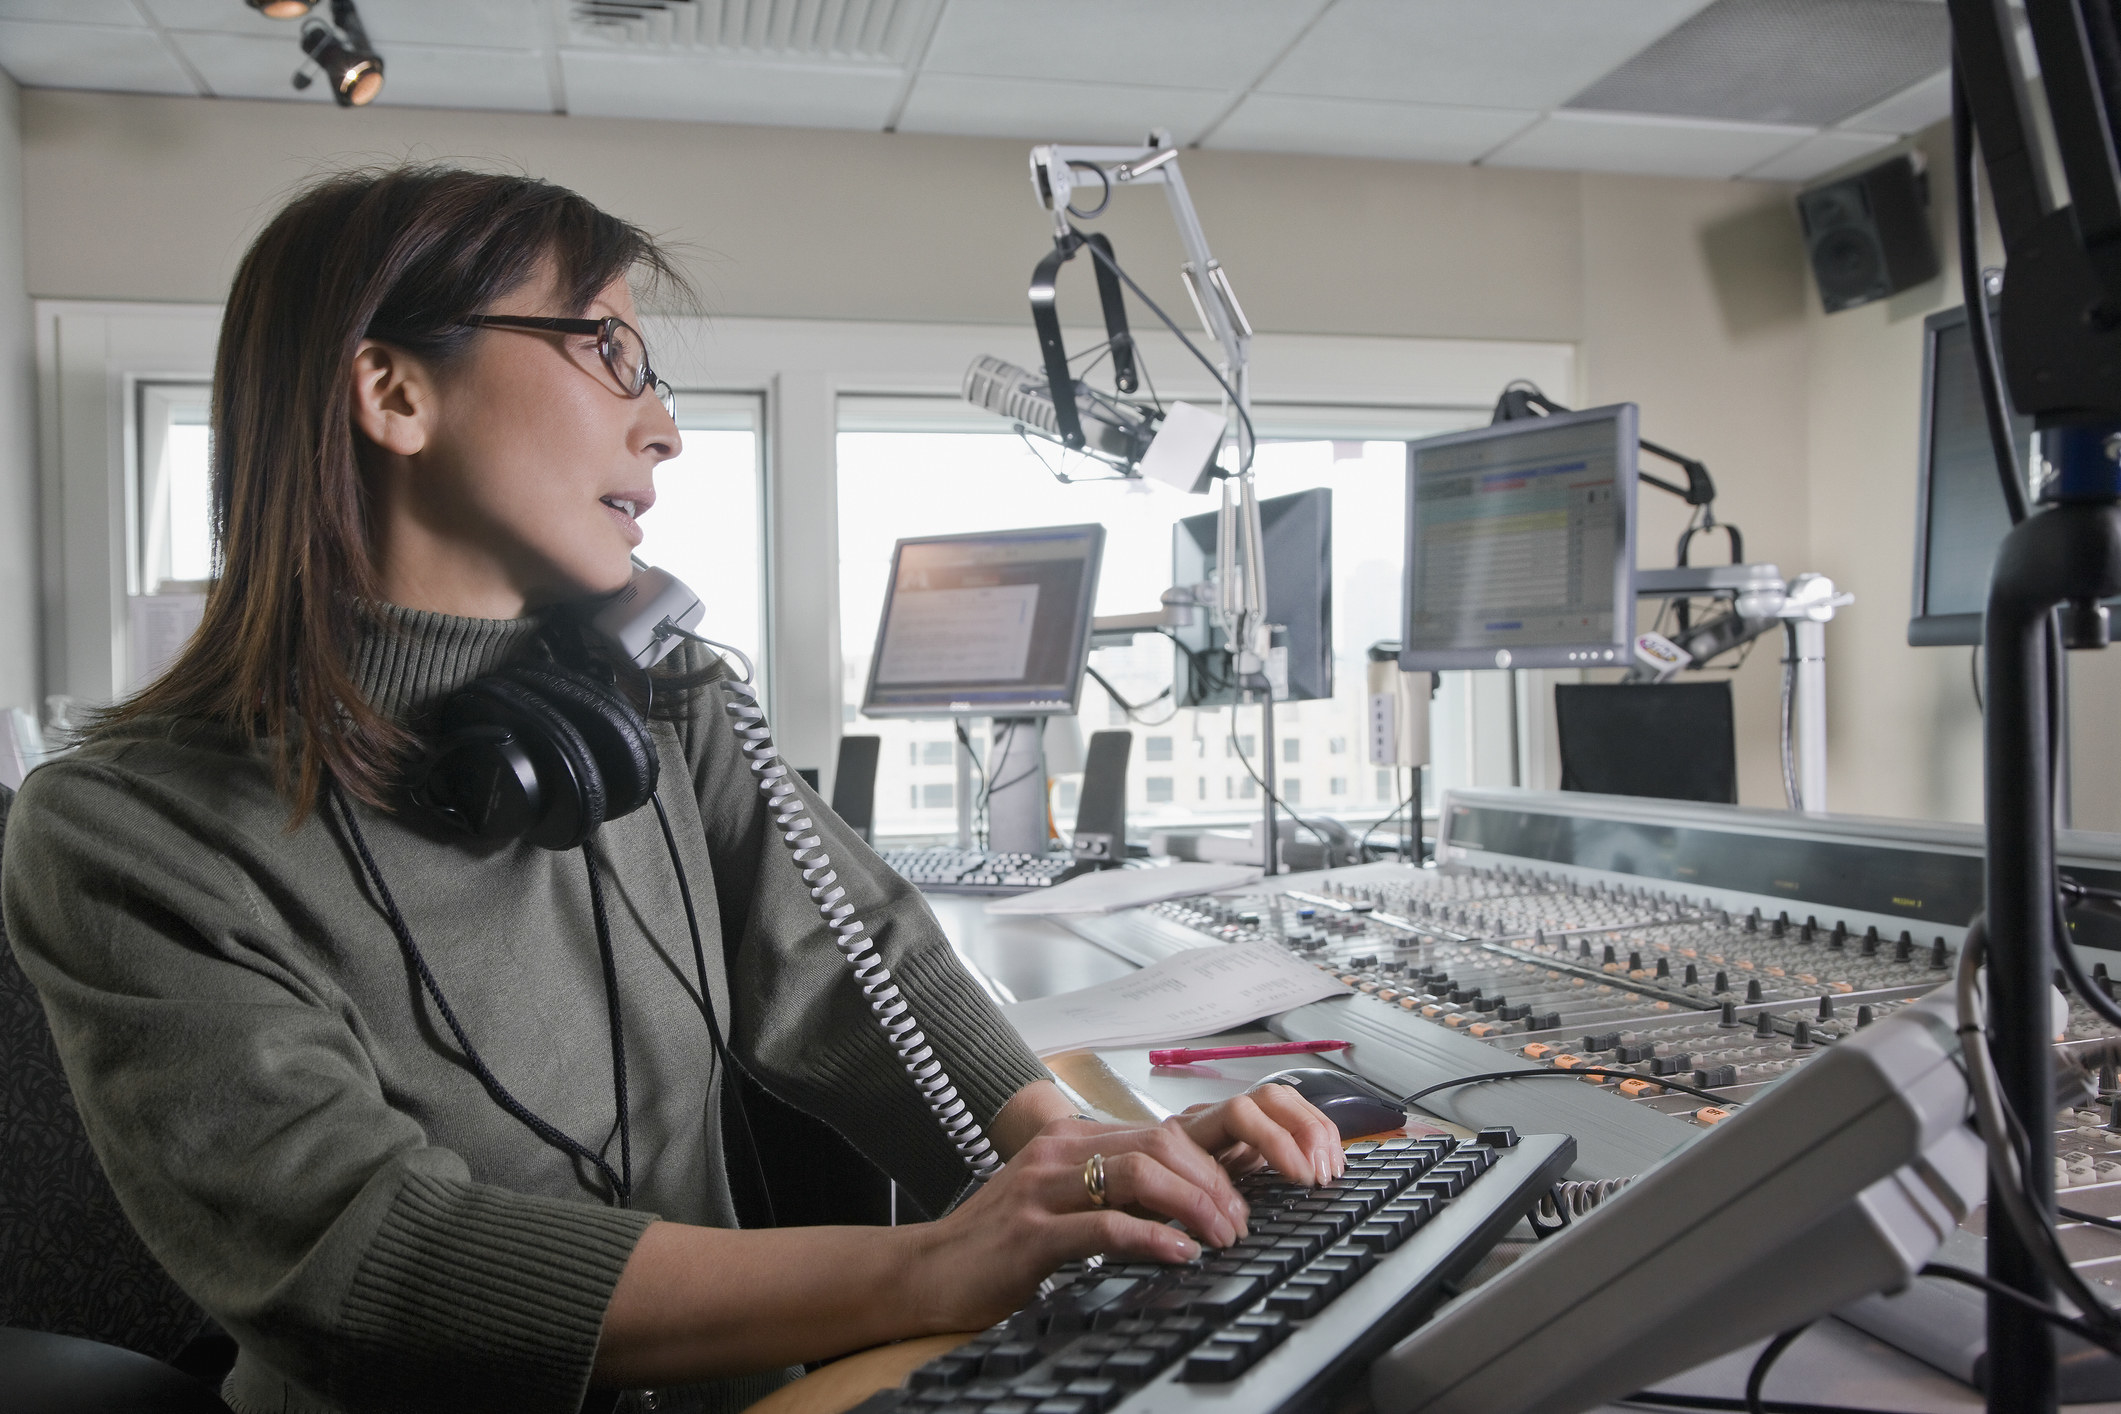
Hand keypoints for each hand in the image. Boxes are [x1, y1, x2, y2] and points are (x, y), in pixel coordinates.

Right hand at [903, 1086, 1341, 1332]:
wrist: (925, 1271)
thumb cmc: (995, 1243)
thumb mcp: (1059, 1204)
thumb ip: (1111, 1194)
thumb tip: (1183, 1205)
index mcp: (1070, 1141)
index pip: (1159, 1132)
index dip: (1210, 1164)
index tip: (1237, 1202)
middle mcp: (1058, 1153)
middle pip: (1159, 1144)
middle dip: (1212, 1182)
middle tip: (1238, 1222)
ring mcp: (1041, 1189)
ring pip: (1139, 1174)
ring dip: (1194, 1205)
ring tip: (1220, 1236)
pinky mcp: (1030, 1233)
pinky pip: (1104, 1226)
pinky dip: (1152, 1238)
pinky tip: (1179, 1254)